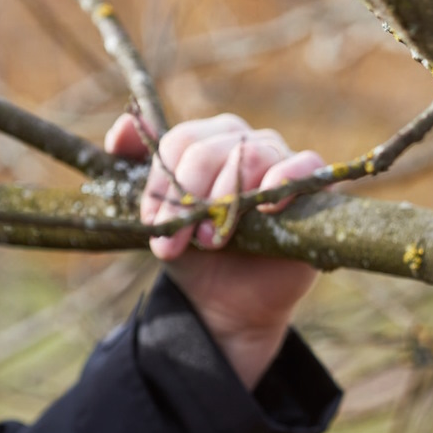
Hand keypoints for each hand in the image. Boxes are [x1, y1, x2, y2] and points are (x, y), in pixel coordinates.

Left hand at [104, 113, 325, 387]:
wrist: (228, 303)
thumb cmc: (194, 254)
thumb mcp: (158, 215)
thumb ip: (134, 168)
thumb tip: (119, 129)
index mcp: (206, 140)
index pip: (180, 141)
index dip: (163, 183)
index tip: (153, 225)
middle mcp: (244, 142)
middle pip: (212, 148)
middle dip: (189, 199)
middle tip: (178, 243)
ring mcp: (281, 161)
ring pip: (253, 155)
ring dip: (228, 200)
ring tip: (212, 241)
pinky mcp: (312, 189)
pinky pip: (305, 165)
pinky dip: (285, 179)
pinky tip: (265, 209)